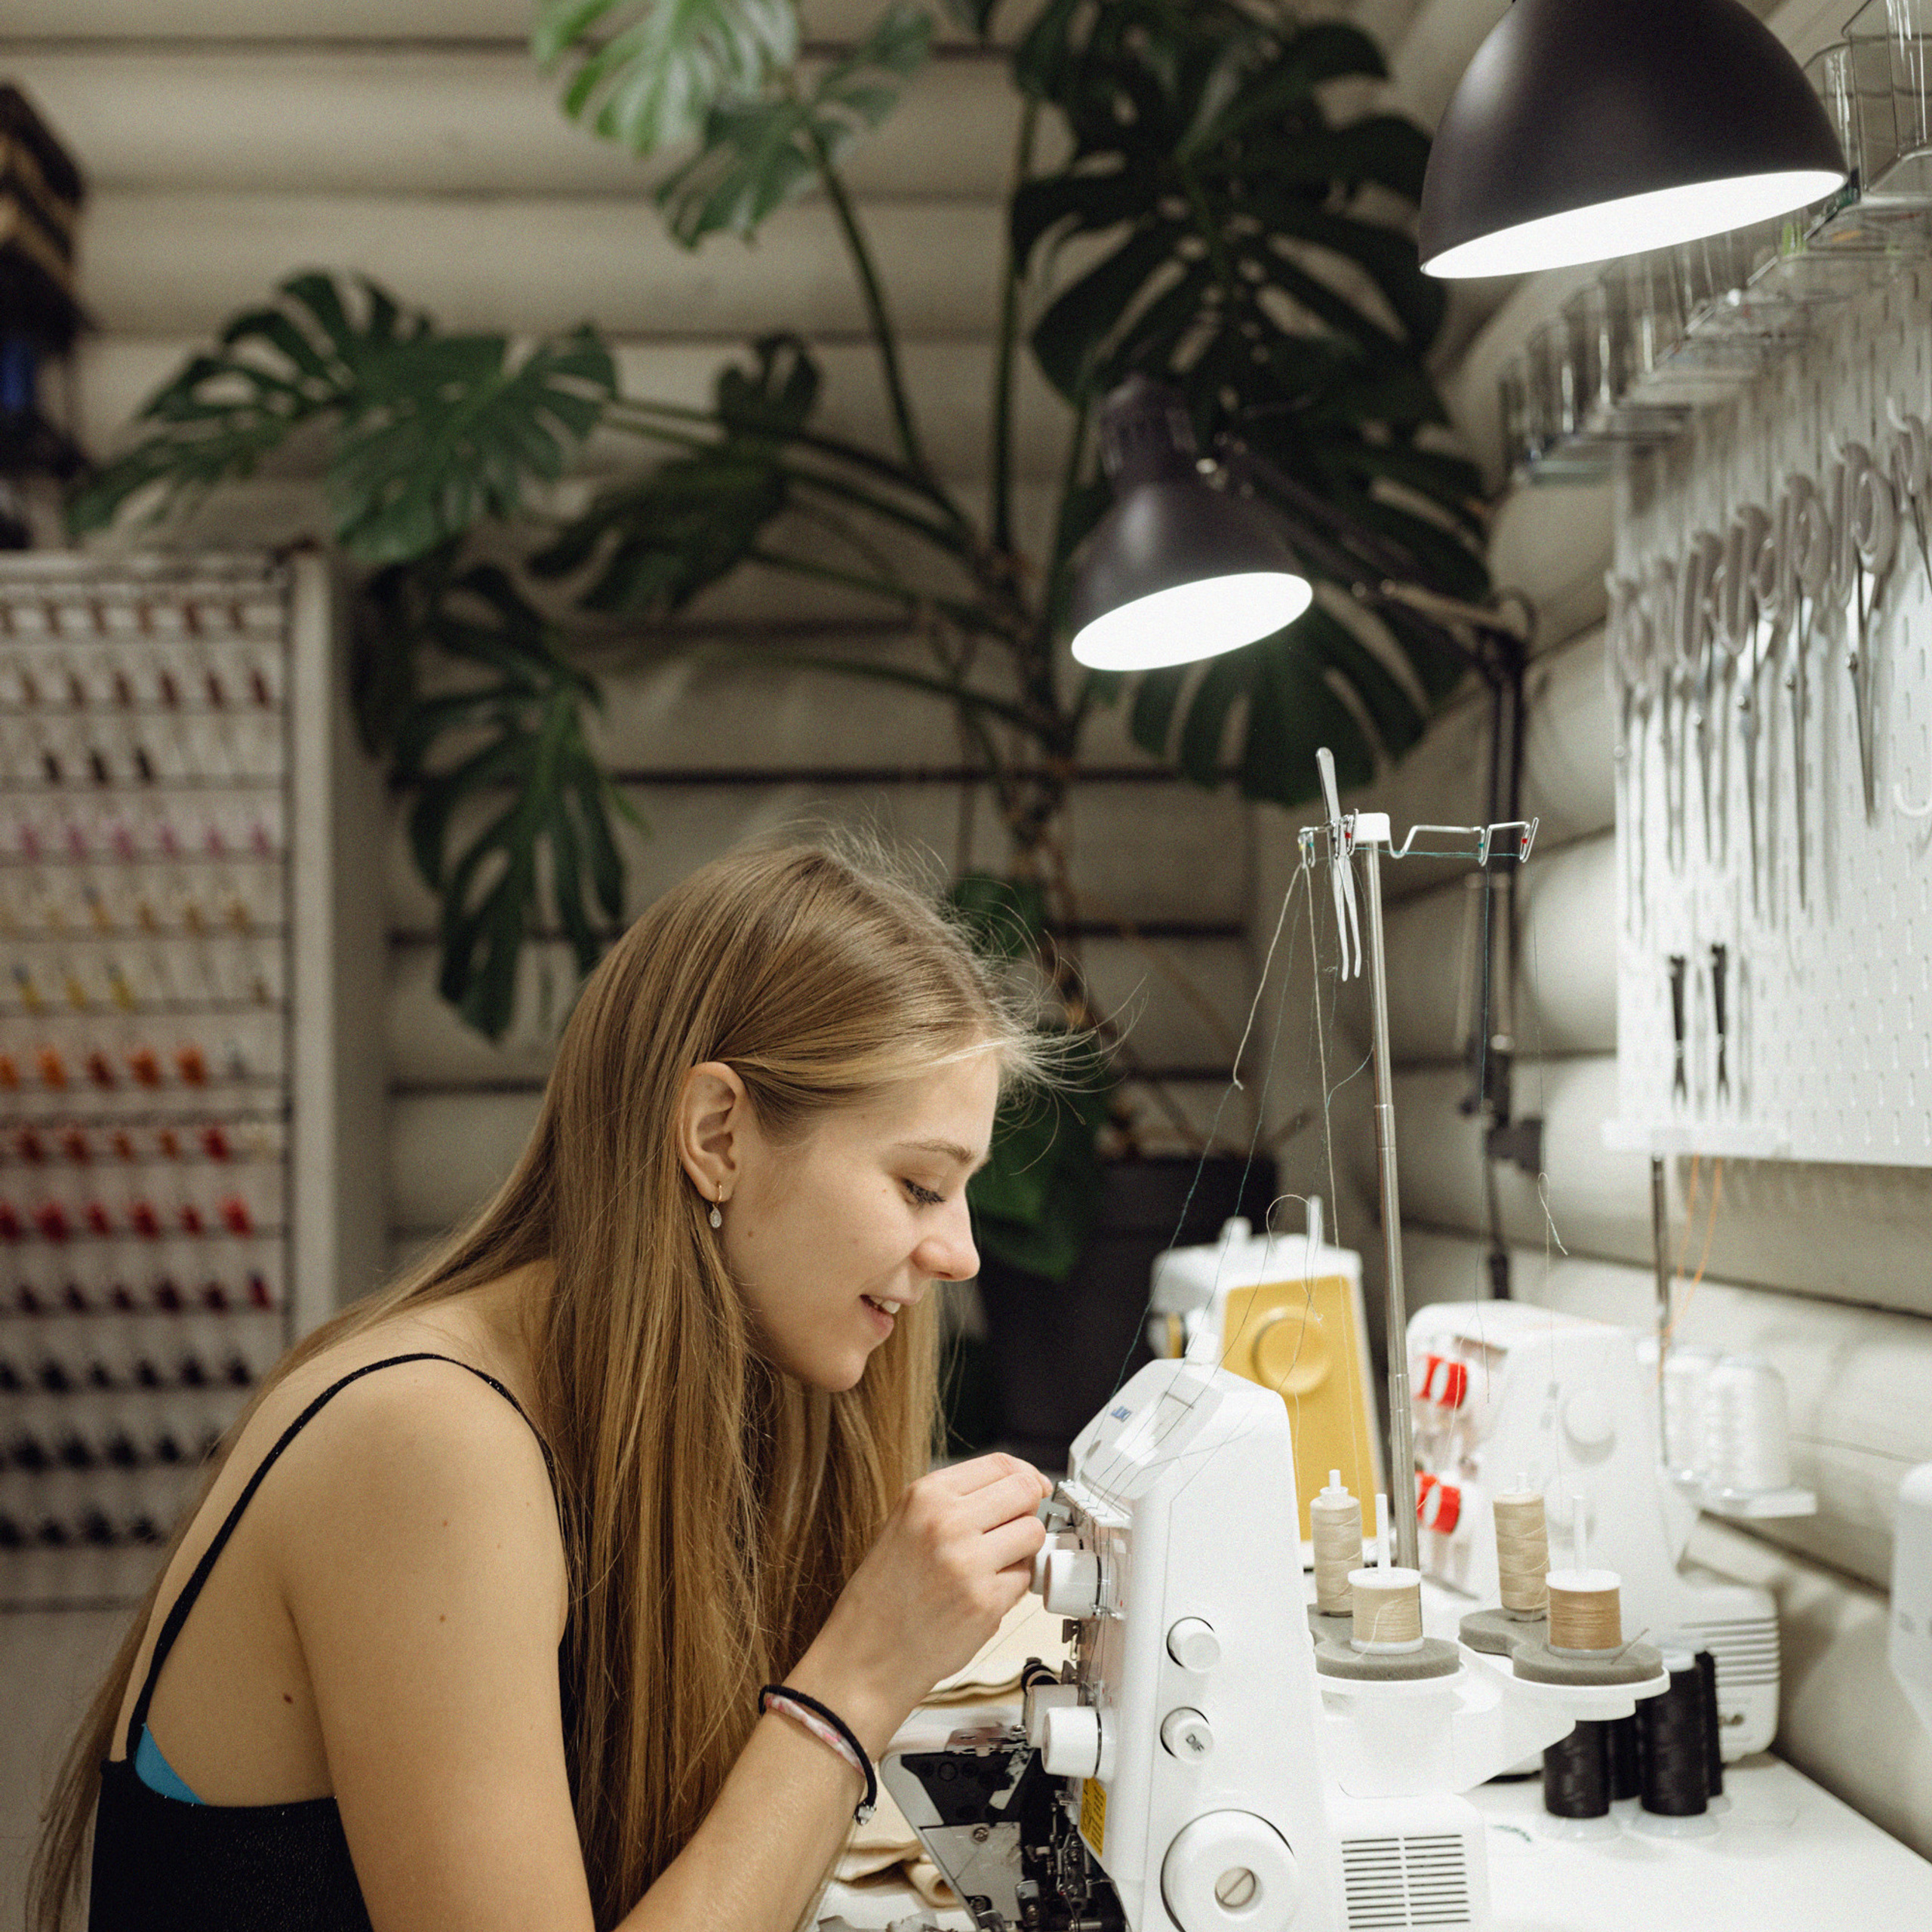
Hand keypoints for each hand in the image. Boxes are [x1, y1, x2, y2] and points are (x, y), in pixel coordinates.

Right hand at [791, 1454, 1051, 1754]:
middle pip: (1025, 1492)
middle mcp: (947, 1522)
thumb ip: (957, 1500)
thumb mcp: (906, 1523)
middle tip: (1013, 1530)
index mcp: (925, 1495)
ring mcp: (969, 1562)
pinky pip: (1026, 1579)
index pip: (1001, 1464)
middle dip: (1027, 1510)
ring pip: (1033, 1534)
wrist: (866, 1655)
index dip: (1025, 1476)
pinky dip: (1012, 1587)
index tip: (1033, 1487)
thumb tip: (1018, 1484)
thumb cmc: (884, 1594)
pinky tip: (981, 1596)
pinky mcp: (986, 1602)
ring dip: (1023, 1550)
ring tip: (992, 1566)